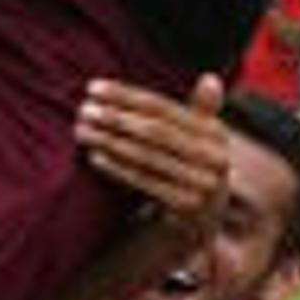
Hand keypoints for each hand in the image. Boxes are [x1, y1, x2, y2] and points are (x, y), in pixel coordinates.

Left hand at [76, 74, 228, 221]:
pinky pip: (145, 182)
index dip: (127, 96)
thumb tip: (211, 78)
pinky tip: (95, 157)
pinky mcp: (186, 207)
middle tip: (83, 110)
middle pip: (155, 131)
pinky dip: (118, 168)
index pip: (163, 108)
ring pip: (147, 156)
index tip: (93, 88)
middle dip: (116, 117)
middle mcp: (214, 157)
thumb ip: (201, 110)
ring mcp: (202, 184)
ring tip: (83, 130)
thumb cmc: (190, 167)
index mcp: (216, 132)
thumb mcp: (199, 139)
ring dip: (110, 141)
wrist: (201, 220)